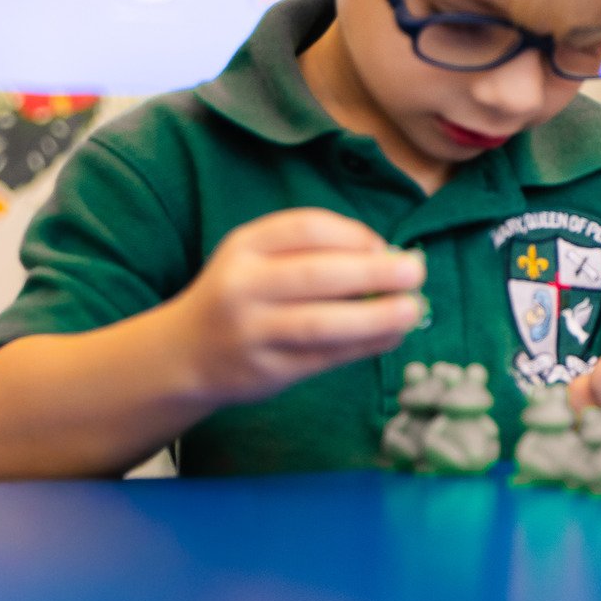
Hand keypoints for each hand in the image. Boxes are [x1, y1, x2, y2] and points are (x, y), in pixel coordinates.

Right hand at [174, 208, 425, 405]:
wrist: (185, 353)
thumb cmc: (244, 294)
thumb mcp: (261, 257)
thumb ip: (315, 250)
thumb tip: (388, 256)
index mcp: (245, 247)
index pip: (306, 229)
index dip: (352, 235)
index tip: (382, 245)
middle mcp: (243, 286)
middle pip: (316, 274)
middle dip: (373, 272)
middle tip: (415, 272)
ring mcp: (252, 332)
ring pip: (321, 324)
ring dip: (375, 317)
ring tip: (411, 310)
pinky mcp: (266, 371)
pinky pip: (325, 357)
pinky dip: (364, 345)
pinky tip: (392, 336)